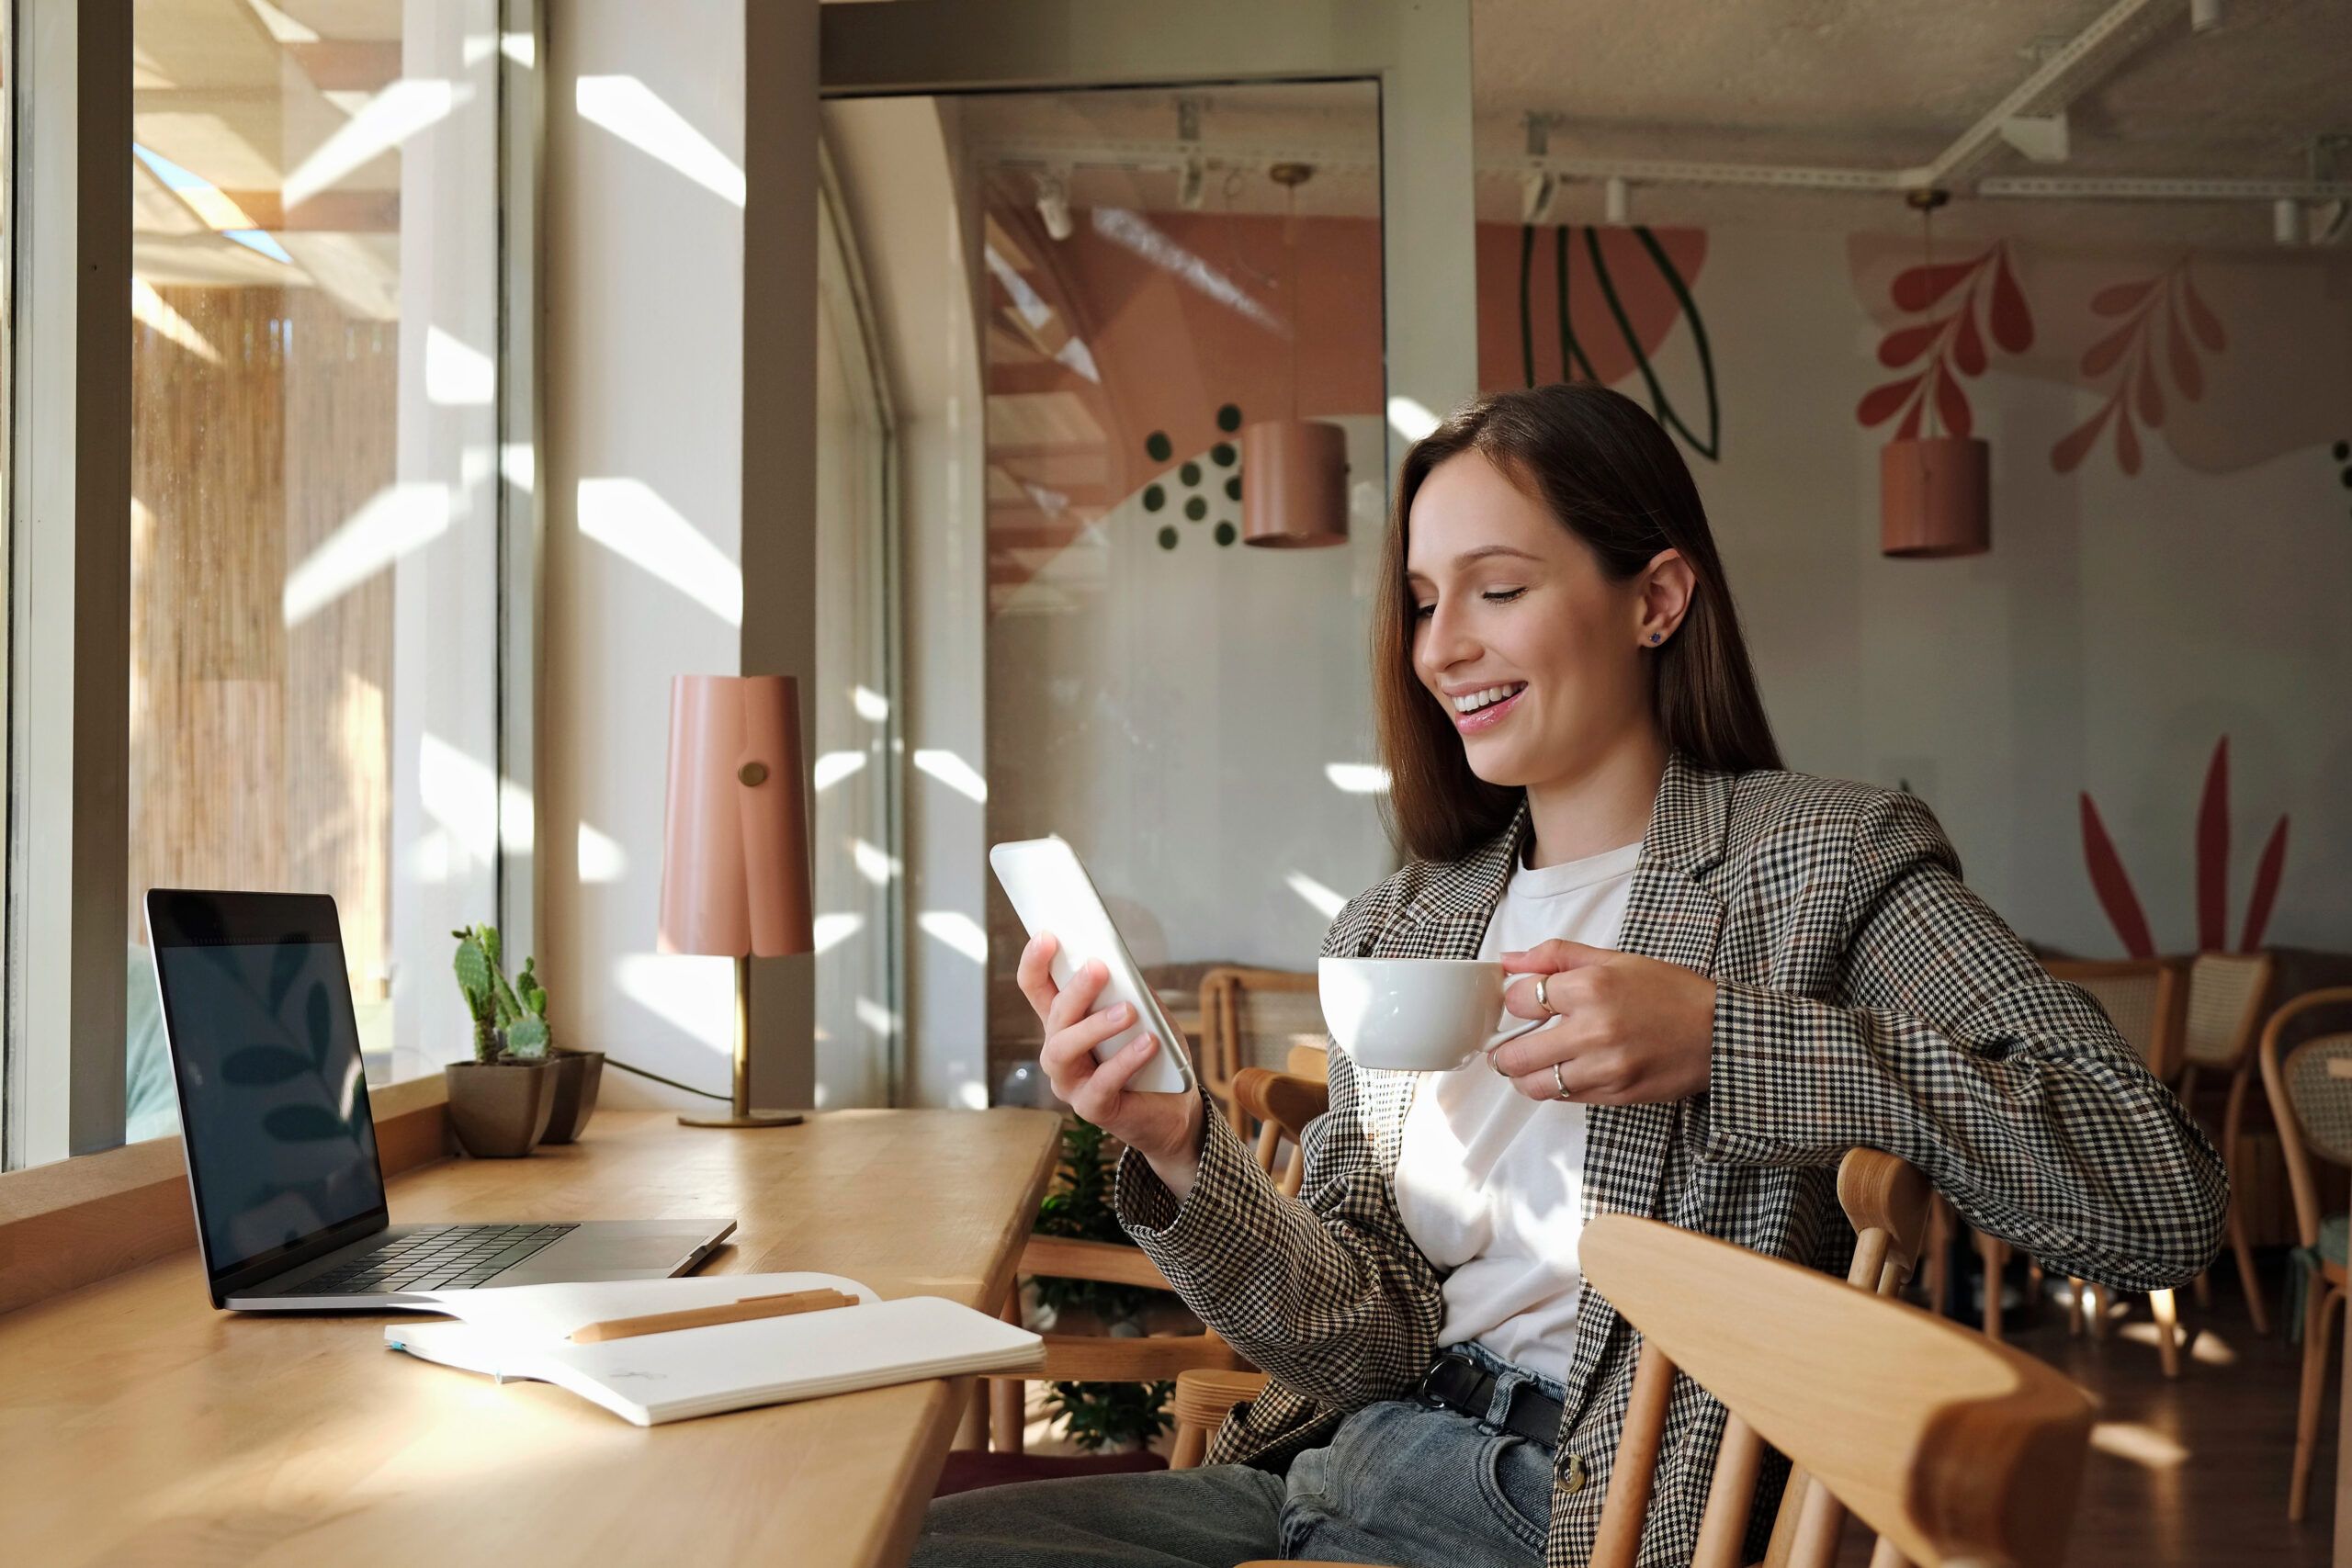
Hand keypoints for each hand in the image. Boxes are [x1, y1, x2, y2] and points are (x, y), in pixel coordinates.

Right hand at [1019, 934, 1204, 1183]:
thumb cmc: (1155, 1056)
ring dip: (1095, 1025)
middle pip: (1054, 1016)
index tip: (1047, 935)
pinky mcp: (1091, 1108)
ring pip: (1063, 1049)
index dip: (1035, 961)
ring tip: (1129, 1011)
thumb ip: (1130, 991)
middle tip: (1099, 967)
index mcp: (1067, 1021)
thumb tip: (1121, 969)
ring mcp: (1070, 1081)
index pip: (1037, 987)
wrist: (1176, 1108)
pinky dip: (1125, 1061)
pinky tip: (1149, 1044)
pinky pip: (1100, 1084)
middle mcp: (1060, 1050)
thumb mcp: (1146, 1014)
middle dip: (1075, 990)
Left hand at [1486, 941, 1717, 1104]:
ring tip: (1530, 1063)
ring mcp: (1604, 1068)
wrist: (1719, 1033)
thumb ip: (1556, 956)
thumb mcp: (1615, 960)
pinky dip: (1554, 1087)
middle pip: (1514, 1053)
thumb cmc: (1670, 992)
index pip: (1519, 1000)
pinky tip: (1564, 1071)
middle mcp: (1593, 1030)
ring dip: (1523, 1075)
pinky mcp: (1615, 1095)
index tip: (1525, 1003)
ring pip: (1534, 1084)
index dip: (1515, 1001)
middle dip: (1503, 1049)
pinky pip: (1564, 1098)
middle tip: (1508, 1043)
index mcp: (1591, 987)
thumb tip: (1508, 960)